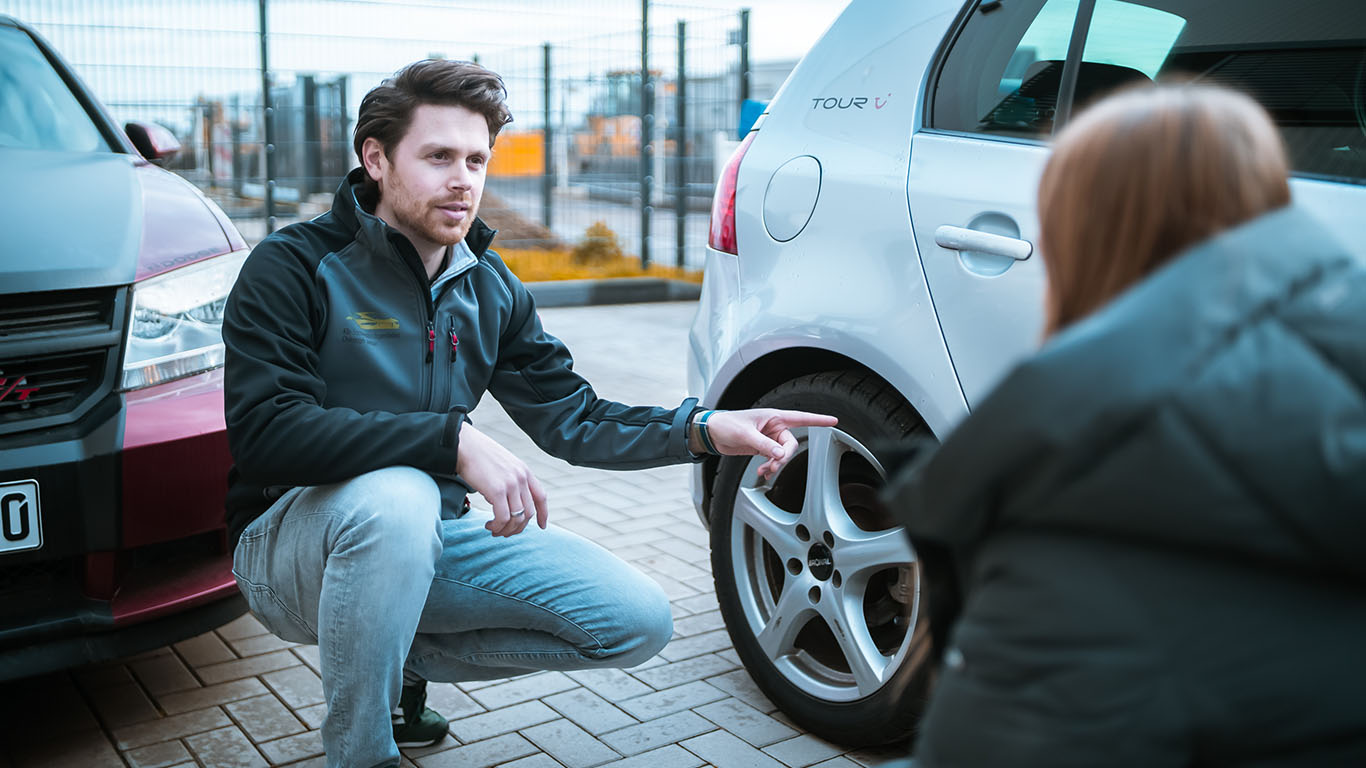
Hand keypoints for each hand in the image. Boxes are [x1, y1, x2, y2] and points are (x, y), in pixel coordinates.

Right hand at [456, 422, 548, 536]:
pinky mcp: (497, 491)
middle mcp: (521, 478)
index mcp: (524, 471)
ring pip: (517, 518)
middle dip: (518, 528)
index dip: (544, 514)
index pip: (541, 496)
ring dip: (506, 530)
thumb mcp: (503, 465)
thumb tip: (509, 503)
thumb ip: (511, 480)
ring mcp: (511, 484)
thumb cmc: (479, 456)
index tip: (542, 526)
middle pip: (529, 512)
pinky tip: (489, 525)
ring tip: (494, 530)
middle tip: (504, 532)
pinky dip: (497, 526)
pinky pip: (503, 518)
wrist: (464, 445)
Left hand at [699, 409, 838, 480]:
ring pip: (782, 454)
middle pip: (791, 444)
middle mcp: (774, 427)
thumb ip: (763, 445)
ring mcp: (768, 438)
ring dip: (775, 464)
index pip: (801, 417)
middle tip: (773, 465)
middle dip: (784, 457)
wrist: (711, 433)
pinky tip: (762, 471)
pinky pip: (773, 459)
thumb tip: (779, 455)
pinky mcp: (762, 447)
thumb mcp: (745, 434)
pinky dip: (769, 467)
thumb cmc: (726, 425)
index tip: (834, 420)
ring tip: (765, 471)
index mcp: (773, 417)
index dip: (819, 419)